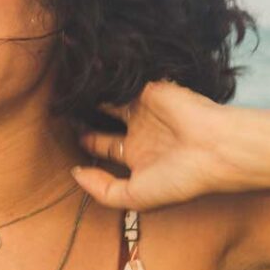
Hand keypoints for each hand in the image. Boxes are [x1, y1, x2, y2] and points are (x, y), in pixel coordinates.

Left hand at [72, 80, 237, 209]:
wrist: (213, 148)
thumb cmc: (179, 178)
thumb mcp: (135, 196)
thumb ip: (102, 189)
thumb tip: (74, 174)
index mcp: (138, 156)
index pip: (102, 145)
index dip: (82, 141)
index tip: (58, 135)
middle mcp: (140, 130)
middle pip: (102, 118)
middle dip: (82, 114)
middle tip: (56, 106)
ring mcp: (145, 107)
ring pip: (108, 96)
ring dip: (89, 93)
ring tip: (62, 88)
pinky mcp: (150, 87)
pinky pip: (121, 80)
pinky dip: (104, 77)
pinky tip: (82, 73)